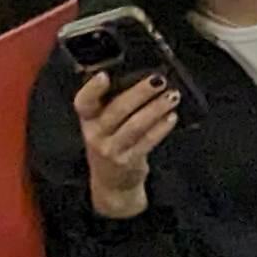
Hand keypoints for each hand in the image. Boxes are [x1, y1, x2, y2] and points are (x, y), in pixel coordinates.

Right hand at [74, 68, 179, 219]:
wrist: (111, 181)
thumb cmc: (111, 140)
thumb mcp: (103, 122)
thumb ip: (113, 101)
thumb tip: (142, 75)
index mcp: (88, 118)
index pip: (84, 102)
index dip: (92, 89)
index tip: (104, 75)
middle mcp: (96, 134)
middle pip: (117, 110)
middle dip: (140, 93)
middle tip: (159, 80)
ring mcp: (111, 149)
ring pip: (135, 125)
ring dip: (156, 108)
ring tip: (172, 96)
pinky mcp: (128, 161)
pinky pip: (147, 141)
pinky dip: (161, 127)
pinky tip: (171, 116)